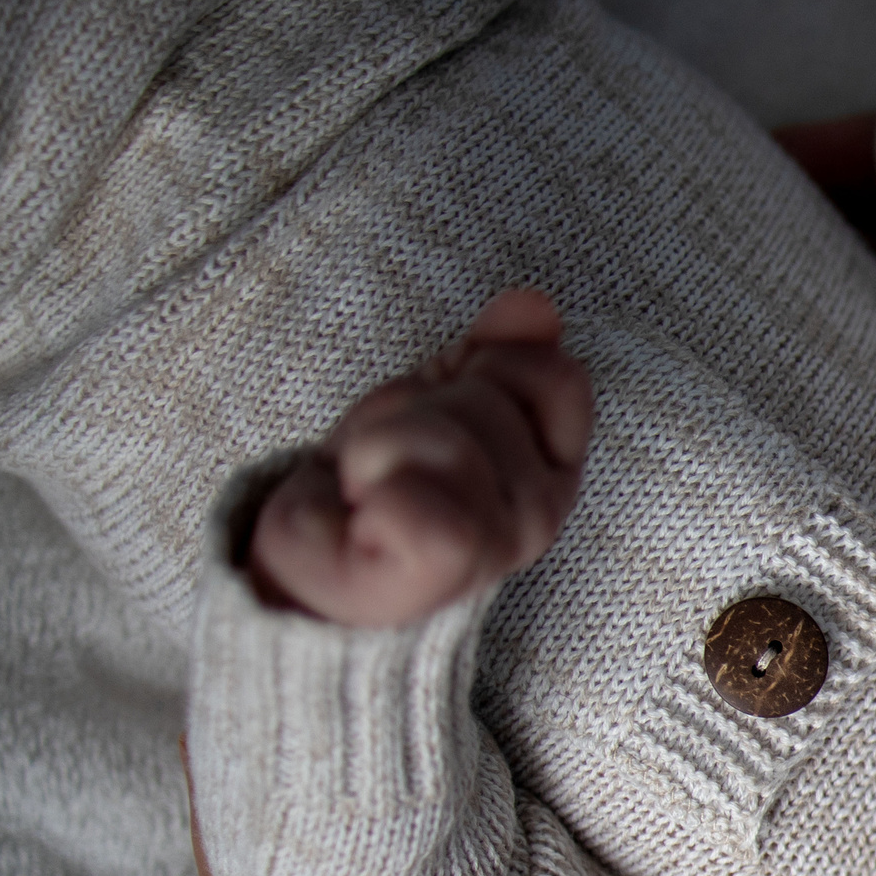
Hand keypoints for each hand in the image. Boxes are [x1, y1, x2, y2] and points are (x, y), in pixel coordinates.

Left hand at [246, 289, 592, 629]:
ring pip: (443, 436)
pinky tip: (366, 513)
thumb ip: (494, 354)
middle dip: (420, 405)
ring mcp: (500, 543)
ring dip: (381, 444)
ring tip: (371, 484)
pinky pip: (416, 490)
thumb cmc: (380, 488)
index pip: (558, 379)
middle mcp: (540, 510)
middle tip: (392, 455)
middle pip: (487, 396)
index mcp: (551, 470)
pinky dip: (373, 485)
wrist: (317, 570)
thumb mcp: (436, 401)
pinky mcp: (448, 564)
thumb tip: (535, 304)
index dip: (491, 368)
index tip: (442, 405)